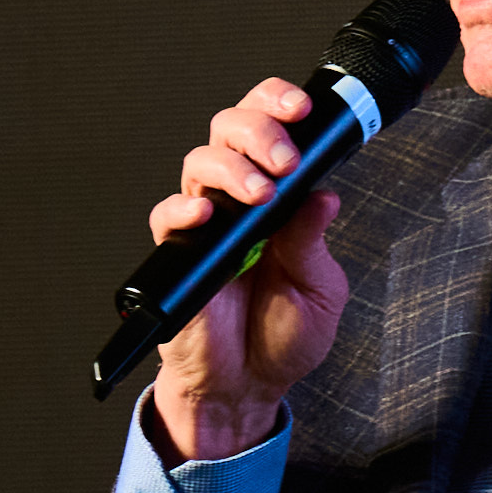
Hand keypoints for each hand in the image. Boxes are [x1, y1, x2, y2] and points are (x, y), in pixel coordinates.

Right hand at [144, 74, 360, 462]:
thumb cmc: (283, 336)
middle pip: (230, 130)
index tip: (304, 109)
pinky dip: (184, 207)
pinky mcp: (179, 253)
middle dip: (259, 129)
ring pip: (200, 162)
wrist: (249, 386)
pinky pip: (168, 216)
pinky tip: (207, 212)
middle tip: (284, 160)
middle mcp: (239, 200)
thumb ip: (314, 242)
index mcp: (279, 199)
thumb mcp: (319, 289)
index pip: (271, 130)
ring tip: (261, 193)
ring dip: (233, 167)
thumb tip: (324, 195)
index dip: (279, 106)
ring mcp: (206, 223)